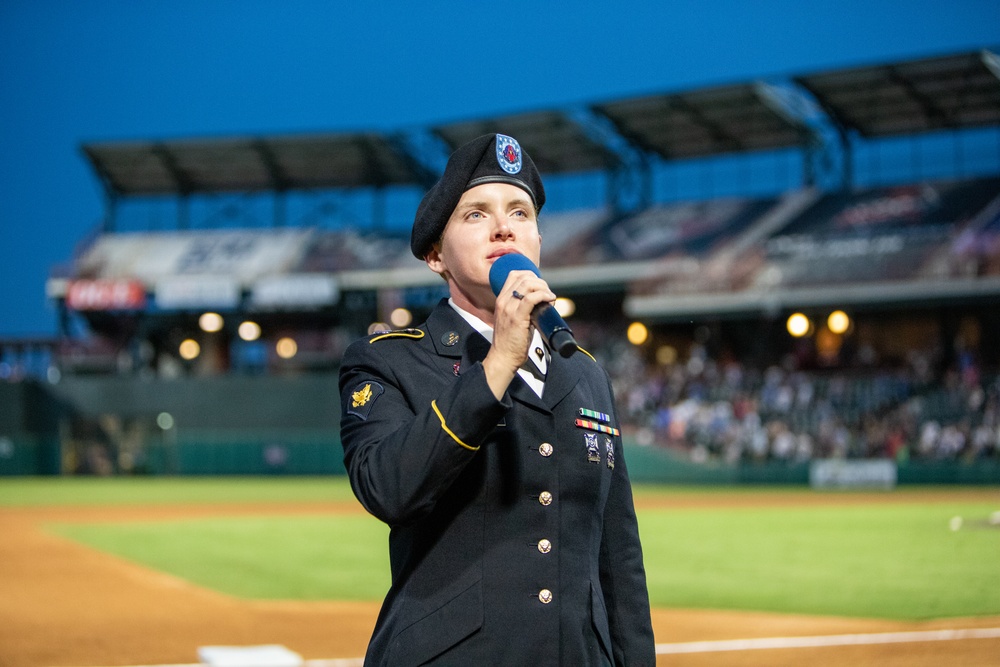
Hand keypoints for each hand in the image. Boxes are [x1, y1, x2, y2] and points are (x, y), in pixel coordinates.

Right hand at [482, 270, 555, 399]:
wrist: (503, 357)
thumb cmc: (511, 341)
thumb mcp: (513, 318)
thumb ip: (522, 307)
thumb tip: (541, 301)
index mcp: (501, 299)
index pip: (514, 274)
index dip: (531, 276)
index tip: (541, 286)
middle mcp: (503, 301)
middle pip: (523, 277)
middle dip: (540, 282)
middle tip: (548, 294)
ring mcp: (509, 308)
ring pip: (528, 284)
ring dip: (544, 288)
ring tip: (550, 298)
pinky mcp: (517, 317)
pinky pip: (532, 298)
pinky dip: (544, 295)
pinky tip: (550, 300)